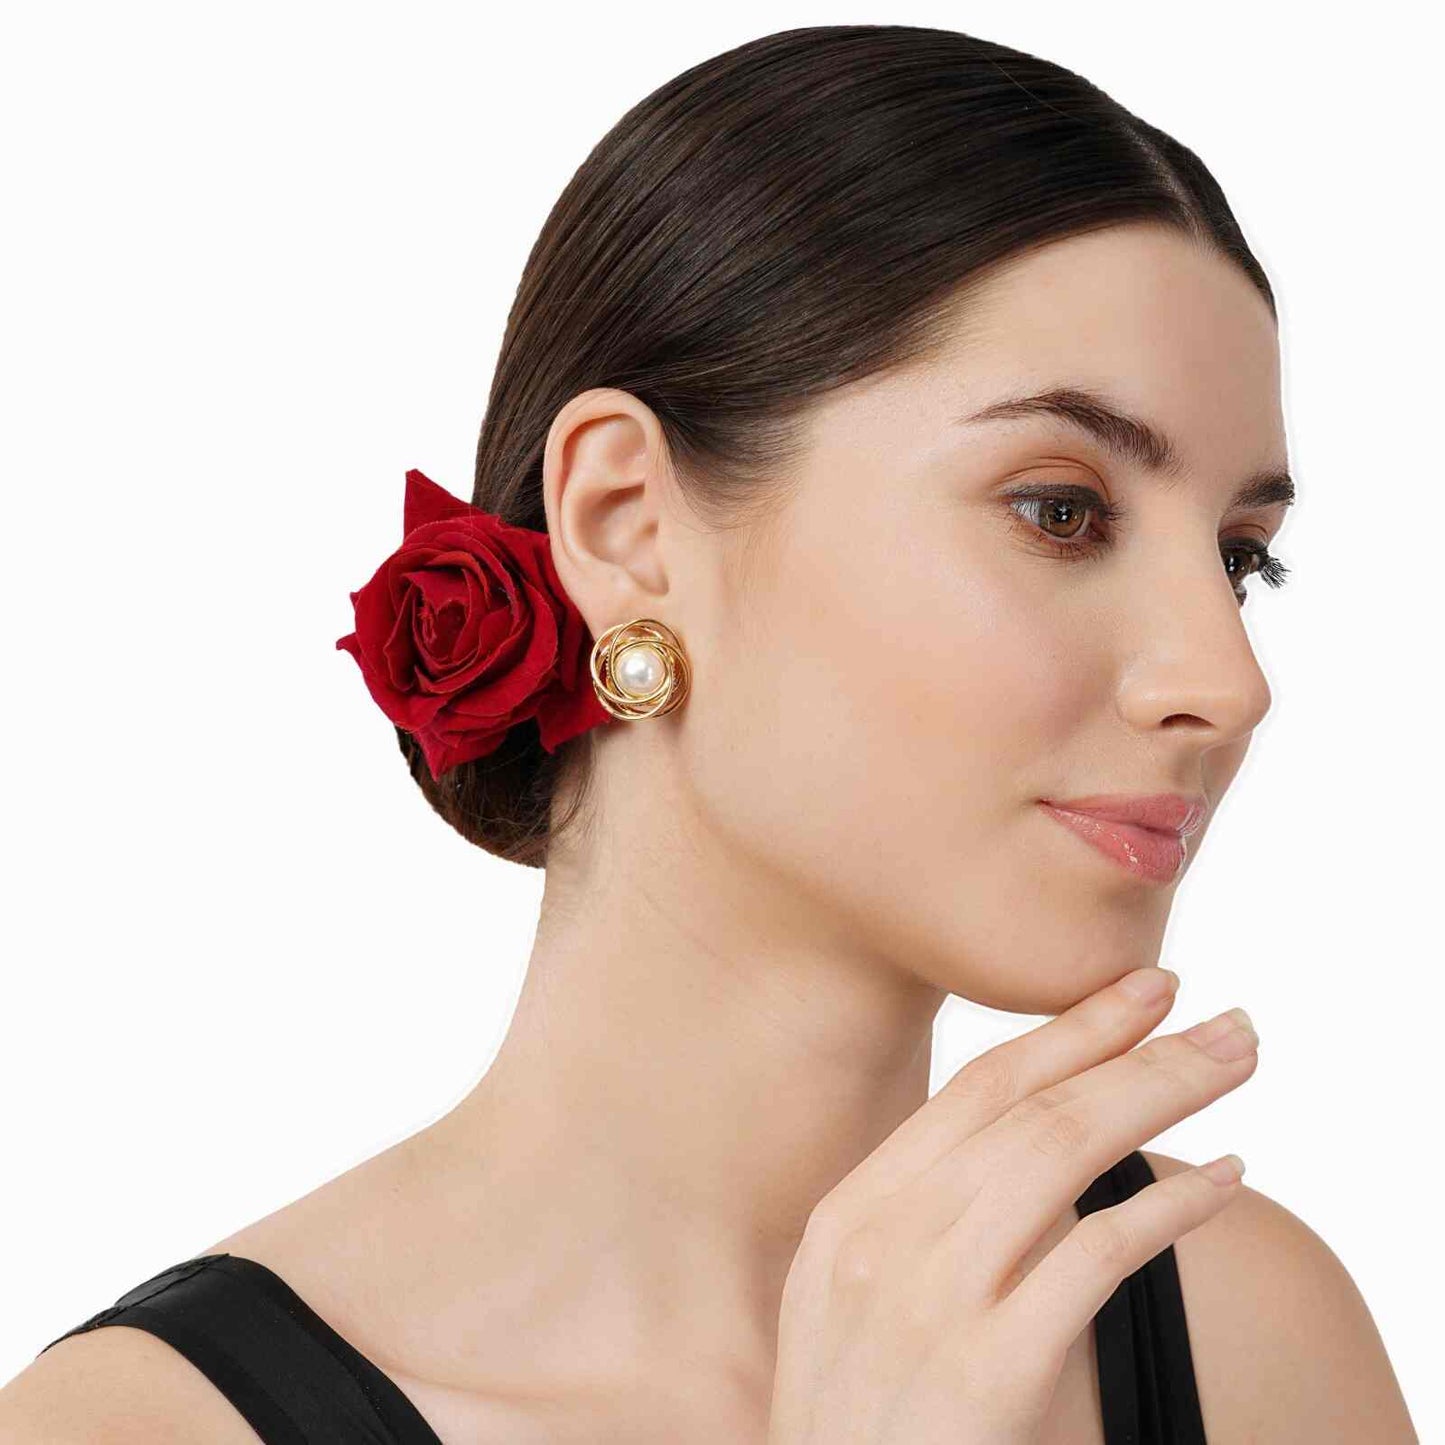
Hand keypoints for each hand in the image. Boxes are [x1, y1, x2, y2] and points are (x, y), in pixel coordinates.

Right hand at [766, 969, 1256, 1444]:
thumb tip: (1032, 1147)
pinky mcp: (986, 1375)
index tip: (1137, 991)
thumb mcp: (852, 1306)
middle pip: (1030, 1109)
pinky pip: (1095, 1260)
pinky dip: (1171, 1209)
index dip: (1065, 1031)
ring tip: (1235, 1063)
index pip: (975, 1092)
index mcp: (851, 1214)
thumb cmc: (861, 1426)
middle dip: (1133, 1048)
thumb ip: (922, 1223)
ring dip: (1162, 1095)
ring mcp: (929, 1303)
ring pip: (1061, 1155)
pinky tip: (1226, 1180)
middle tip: (1218, 1014)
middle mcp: (882, 1241)